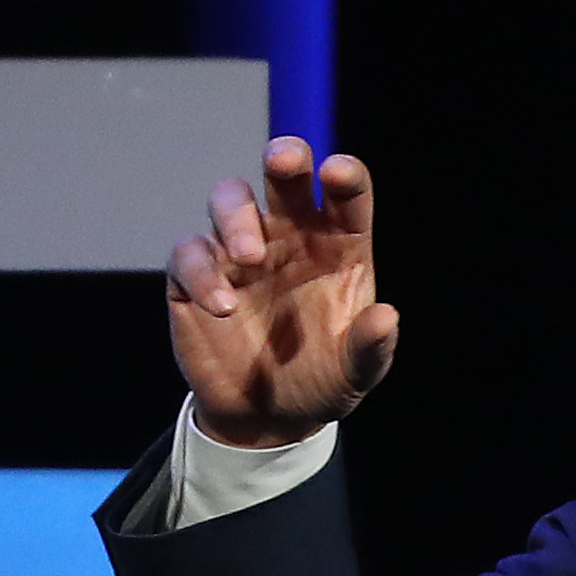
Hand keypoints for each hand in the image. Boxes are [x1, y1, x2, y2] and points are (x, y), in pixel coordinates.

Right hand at [165, 137, 398, 447]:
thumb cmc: (323, 379)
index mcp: (338, 246)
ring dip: (237, 216)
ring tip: (250, 256)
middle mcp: (290, 237)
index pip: (345, 195)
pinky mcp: (195, 277)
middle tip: (283, 160)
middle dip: (285, 157)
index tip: (337, 173)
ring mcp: (240, 252)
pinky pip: (189, 252)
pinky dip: (201, 270)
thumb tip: (386, 316)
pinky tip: (224, 305)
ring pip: (229, 200)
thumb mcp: (358, 371)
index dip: (344, 176)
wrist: (269, 418)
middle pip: (285, 177)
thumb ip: (371, 345)